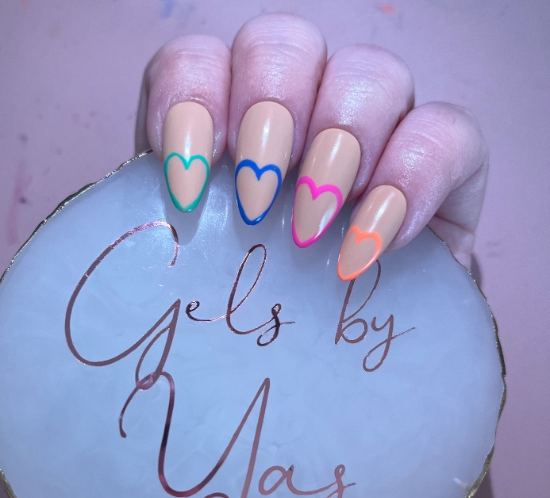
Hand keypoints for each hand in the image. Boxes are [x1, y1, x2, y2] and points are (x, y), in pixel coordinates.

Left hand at [135, 12, 487, 280]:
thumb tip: (141, 256)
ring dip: (339, 142)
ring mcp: (379, 130)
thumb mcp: (206, 278)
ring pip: (371, 72)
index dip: (188, 104)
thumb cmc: (265, 308)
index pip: (199, 64)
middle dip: (268, 111)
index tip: (185, 189)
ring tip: (313, 225)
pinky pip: (449, 133)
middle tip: (255, 198)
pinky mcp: (445, 165)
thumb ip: (178, 246)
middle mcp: (304, 110)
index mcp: (230, 126)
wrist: (341, 358)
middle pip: (285, 45)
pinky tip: (374, 244)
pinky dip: (411, 180)